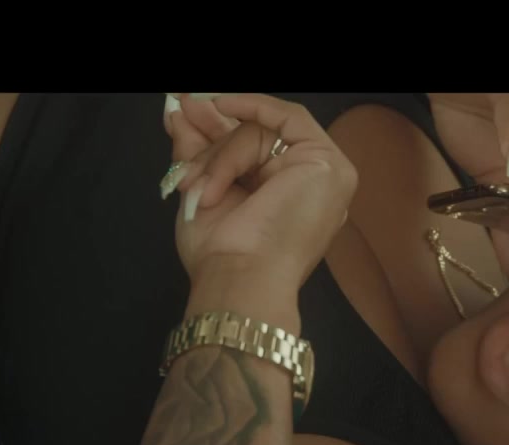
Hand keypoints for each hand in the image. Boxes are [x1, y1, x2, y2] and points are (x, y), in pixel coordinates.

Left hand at [161, 94, 356, 286]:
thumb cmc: (222, 253)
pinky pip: (286, 119)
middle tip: (180, 116)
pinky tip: (223, 104)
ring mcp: (325, 176)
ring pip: (262, 133)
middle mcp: (311, 188)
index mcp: (287, 201)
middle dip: (213, 133)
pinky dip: (253, 106)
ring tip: (202, 185)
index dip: (217, 132)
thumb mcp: (202, 190)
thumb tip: (180, 114)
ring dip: (222, 155)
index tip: (182, 118)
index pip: (254, 152)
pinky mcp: (328, 164)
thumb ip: (198, 151)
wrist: (241, 275)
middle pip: (257, 139)